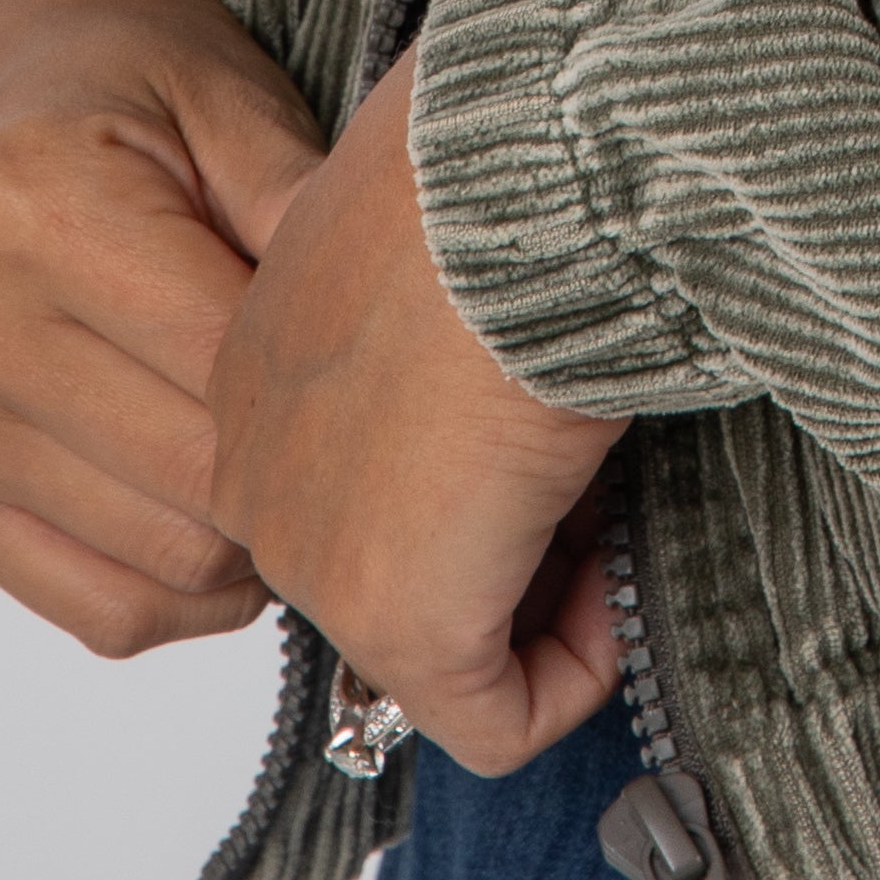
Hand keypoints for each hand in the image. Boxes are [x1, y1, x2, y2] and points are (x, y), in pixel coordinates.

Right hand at [0, 0, 326, 660]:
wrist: (20, 84)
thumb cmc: (144, 88)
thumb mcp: (236, 101)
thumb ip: (301, 206)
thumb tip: (390, 327)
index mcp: (31, 197)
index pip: (216, 356)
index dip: (324, 381)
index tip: (387, 373)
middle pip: (188, 476)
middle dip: (295, 472)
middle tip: (366, 442)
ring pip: (155, 563)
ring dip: (251, 545)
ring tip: (300, 475)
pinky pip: (96, 608)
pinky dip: (186, 592)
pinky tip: (228, 523)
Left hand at [208, 51, 619, 774]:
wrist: (527, 169)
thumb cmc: (508, 159)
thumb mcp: (440, 226)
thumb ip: (434, 305)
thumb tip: (502, 353)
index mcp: (260, 366)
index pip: (362, 475)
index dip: (476, 468)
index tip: (551, 410)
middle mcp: (259, 468)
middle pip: (400, 561)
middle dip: (512, 540)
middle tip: (597, 469)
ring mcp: (317, 552)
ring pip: (446, 642)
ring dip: (549, 595)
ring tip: (614, 498)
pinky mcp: (400, 619)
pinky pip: (495, 720)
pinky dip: (577, 676)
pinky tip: (620, 585)